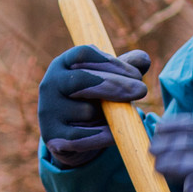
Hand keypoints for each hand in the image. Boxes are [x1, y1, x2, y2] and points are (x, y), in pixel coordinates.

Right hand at [38, 45, 150, 167]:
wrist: (70, 136)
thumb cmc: (92, 100)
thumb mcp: (107, 81)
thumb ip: (124, 68)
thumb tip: (143, 59)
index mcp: (63, 64)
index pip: (84, 54)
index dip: (111, 63)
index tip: (137, 74)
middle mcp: (50, 84)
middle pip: (82, 79)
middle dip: (115, 85)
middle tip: (142, 90)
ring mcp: (48, 110)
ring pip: (86, 111)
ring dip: (108, 115)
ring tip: (116, 118)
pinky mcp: (52, 136)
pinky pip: (84, 137)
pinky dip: (104, 136)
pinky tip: (116, 135)